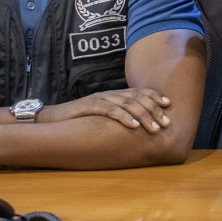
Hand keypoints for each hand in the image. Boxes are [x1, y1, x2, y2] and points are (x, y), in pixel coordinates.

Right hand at [47, 88, 171, 132]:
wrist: (53, 118)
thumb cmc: (80, 119)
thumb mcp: (103, 116)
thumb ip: (118, 116)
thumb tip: (138, 126)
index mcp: (115, 95)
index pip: (140, 92)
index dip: (155, 96)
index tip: (169, 105)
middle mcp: (111, 94)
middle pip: (138, 98)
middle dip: (154, 110)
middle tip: (166, 123)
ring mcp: (101, 98)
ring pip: (128, 104)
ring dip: (144, 116)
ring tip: (155, 128)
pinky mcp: (90, 106)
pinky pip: (110, 110)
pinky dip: (124, 118)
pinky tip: (134, 126)